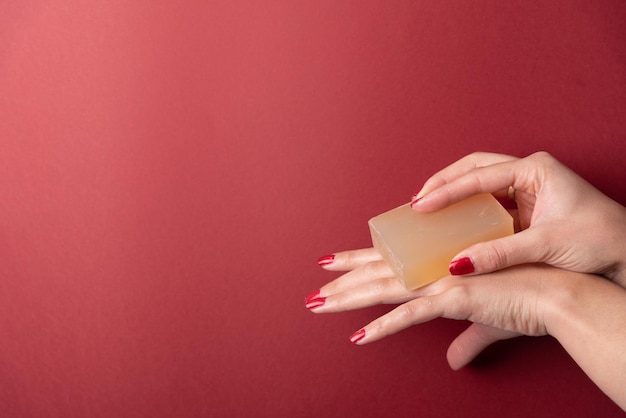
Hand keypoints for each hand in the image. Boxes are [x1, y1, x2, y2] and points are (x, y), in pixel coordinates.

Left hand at [307, 248, 546, 368]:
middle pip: (376, 272)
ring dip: (346, 300)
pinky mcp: (451, 300)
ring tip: (317, 304)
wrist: (554, 296)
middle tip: (314, 284)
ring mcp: (439, 282)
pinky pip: (407, 317)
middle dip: (341, 280)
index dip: (357, 261)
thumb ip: (465, 341)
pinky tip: (358, 338)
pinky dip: (381, 329)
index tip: (333, 262)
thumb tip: (453, 361)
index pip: (387, 261)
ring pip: (381, 289)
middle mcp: (432, 269)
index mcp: (437, 266)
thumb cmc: (523, 300)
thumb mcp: (486, 322)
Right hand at [411, 151, 625, 285]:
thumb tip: (458, 264)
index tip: (421, 204)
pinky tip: (451, 227)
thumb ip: (499, 252)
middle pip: (472, 170)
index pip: (478, 174)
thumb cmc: (602, 239)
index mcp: (535, 169)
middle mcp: (528, 175)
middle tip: (417, 203)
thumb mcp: (547, 244)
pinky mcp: (525, 212)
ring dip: (451, 196)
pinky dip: (466, 214)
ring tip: (425, 210)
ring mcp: (526, 192)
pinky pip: (487, 207)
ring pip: (477, 186)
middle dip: (442, 184)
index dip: (446, 190)